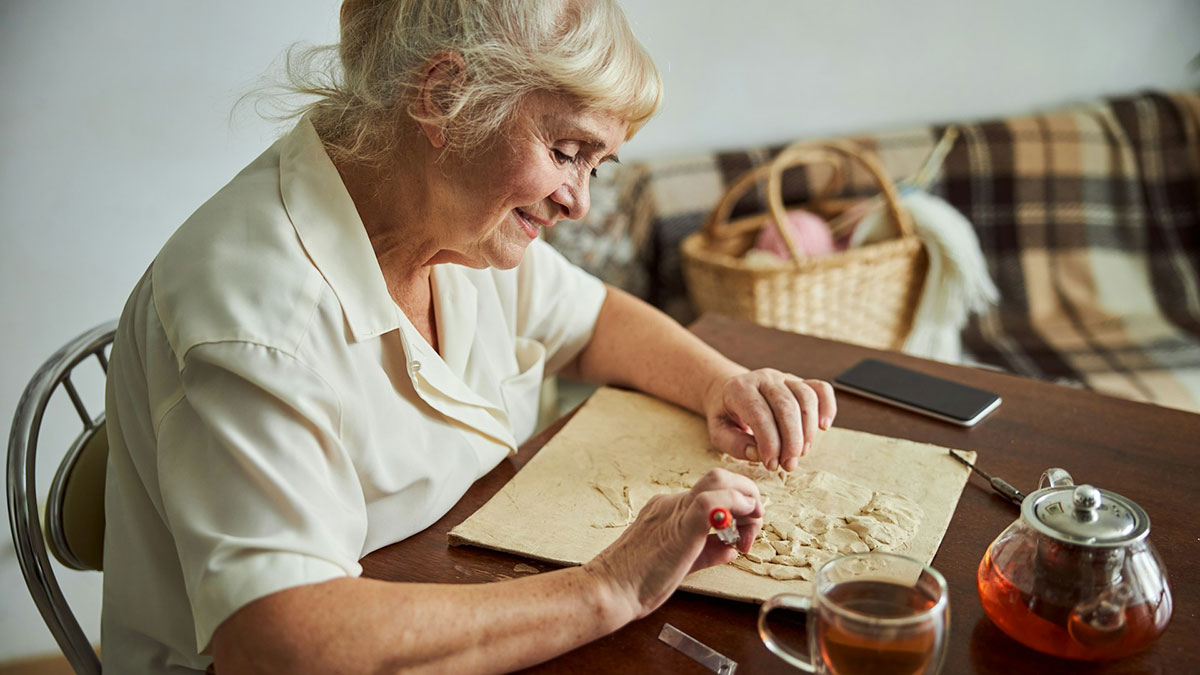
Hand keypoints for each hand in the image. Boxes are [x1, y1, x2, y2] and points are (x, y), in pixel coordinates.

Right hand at [583, 469, 762, 619]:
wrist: (608, 589)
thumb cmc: (636, 582)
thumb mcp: (680, 563)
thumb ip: (707, 552)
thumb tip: (730, 549)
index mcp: (670, 509)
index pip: (714, 491)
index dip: (738, 506)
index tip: (742, 536)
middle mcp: (672, 503)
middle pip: (721, 478)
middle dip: (748, 495)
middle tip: (751, 528)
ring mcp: (675, 511)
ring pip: (719, 480)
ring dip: (746, 499)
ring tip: (747, 529)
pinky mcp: (680, 526)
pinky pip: (711, 501)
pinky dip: (733, 508)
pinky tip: (736, 532)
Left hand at [703, 368, 836, 471]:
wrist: (728, 391)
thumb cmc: (725, 415)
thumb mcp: (718, 432)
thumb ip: (734, 444)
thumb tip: (758, 454)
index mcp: (739, 389)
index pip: (759, 414)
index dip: (769, 443)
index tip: (771, 464)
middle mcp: (763, 378)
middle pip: (786, 407)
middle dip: (791, 441)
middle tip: (789, 465)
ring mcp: (783, 377)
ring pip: (806, 398)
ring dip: (808, 430)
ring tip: (801, 453)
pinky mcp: (799, 381)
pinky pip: (821, 388)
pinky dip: (828, 406)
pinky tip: (824, 427)